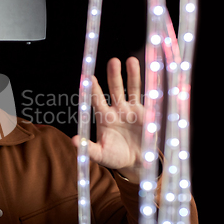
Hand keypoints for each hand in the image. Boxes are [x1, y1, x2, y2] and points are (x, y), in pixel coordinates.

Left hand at [73, 57, 143, 181]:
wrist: (135, 163)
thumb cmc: (115, 157)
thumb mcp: (101, 155)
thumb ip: (89, 148)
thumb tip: (74, 141)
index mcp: (103, 118)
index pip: (96, 100)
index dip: (94, 89)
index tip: (90, 78)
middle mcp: (116, 110)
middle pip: (114, 90)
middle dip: (113, 76)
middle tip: (113, 61)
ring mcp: (130, 109)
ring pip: (130, 89)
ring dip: (131, 75)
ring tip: (131, 60)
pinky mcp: (144, 113)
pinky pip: (145, 97)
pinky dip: (147, 87)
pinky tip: (149, 73)